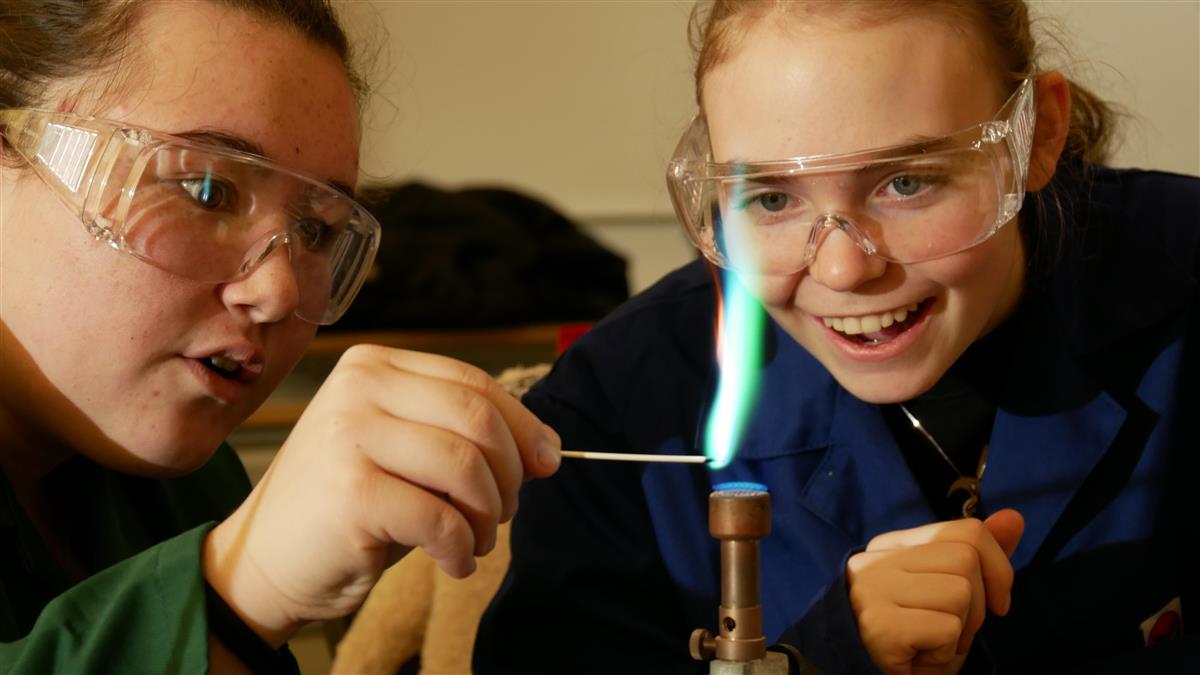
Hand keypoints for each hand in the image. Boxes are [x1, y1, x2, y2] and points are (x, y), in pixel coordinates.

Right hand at [203, 346, 560, 645]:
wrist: (265, 561)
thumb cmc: (347, 504)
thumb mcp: (406, 453)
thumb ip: (466, 437)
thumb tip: (550, 449)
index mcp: (373, 365)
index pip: (473, 383)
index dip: (522, 425)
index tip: (547, 462)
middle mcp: (357, 389)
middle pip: (477, 418)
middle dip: (509, 474)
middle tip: (504, 513)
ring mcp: (349, 436)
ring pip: (466, 467)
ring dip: (488, 515)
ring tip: (476, 540)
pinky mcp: (351, 492)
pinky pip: (441, 519)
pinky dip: (461, 549)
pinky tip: (453, 562)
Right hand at [846, 510, 1024, 674]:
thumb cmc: (918, 635)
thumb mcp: (951, 591)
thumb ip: (979, 555)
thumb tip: (1015, 517)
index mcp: (893, 544)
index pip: (967, 530)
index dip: (998, 568)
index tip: (997, 604)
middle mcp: (876, 559)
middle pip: (966, 559)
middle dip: (976, 606)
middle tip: (950, 631)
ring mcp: (872, 589)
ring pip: (960, 592)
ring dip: (960, 631)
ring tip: (933, 643)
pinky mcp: (878, 624)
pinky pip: (946, 627)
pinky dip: (945, 652)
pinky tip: (920, 656)